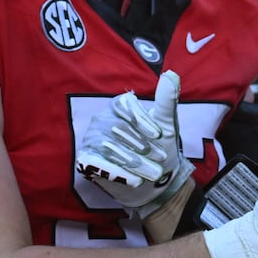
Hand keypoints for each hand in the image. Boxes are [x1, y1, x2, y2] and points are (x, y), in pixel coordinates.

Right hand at [76, 70, 192, 217]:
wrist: (158, 182)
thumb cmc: (161, 148)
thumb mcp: (167, 125)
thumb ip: (167, 100)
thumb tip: (171, 74)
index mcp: (119, 106)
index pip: (125, 107)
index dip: (141, 121)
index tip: (159, 135)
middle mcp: (101, 119)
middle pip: (117, 128)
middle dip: (140, 145)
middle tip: (160, 158)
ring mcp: (92, 139)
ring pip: (108, 147)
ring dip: (132, 161)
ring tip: (153, 173)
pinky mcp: (86, 160)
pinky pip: (96, 164)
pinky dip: (116, 172)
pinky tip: (134, 181)